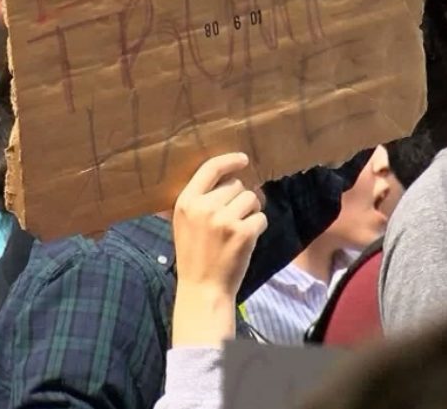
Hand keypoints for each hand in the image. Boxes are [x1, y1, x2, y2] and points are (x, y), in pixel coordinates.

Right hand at [173, 153, 266, 298]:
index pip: (210, 168)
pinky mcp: (243, 233)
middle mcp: (204, 207)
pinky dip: (258, 227)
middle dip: (241, 198)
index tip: (243, 160)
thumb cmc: (195, 255)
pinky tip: (245, 240)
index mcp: (186, 202)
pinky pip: (261, 217)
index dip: (229, 161)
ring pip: (252, 198)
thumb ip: (200, 199)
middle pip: (236, 185)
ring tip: (240, 228)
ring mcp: (224, 220)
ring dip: (252, 211)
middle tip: (234, 218)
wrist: (202, 288)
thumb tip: (230, 178)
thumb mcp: (185, 223)